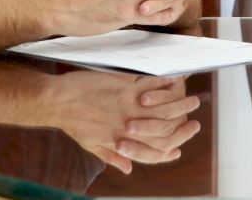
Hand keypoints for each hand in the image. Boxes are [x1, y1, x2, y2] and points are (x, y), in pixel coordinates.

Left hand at [43, 70, 200, 173]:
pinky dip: (166, 84)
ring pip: (164, 109)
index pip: (153, 153)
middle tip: (195, 123)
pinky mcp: (124, 87)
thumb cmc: (71, 122)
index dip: (170, 151)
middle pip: (165, 131)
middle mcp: (128, 127)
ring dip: (181, 105)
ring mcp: (128, 106)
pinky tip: (175, 81)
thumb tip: (129, 170)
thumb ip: (113, 158)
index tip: (180, 148)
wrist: (56, 101)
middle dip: (183, 129)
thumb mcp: (91, 146)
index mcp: (121, 142)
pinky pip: (152, 86)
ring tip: (193, 100)